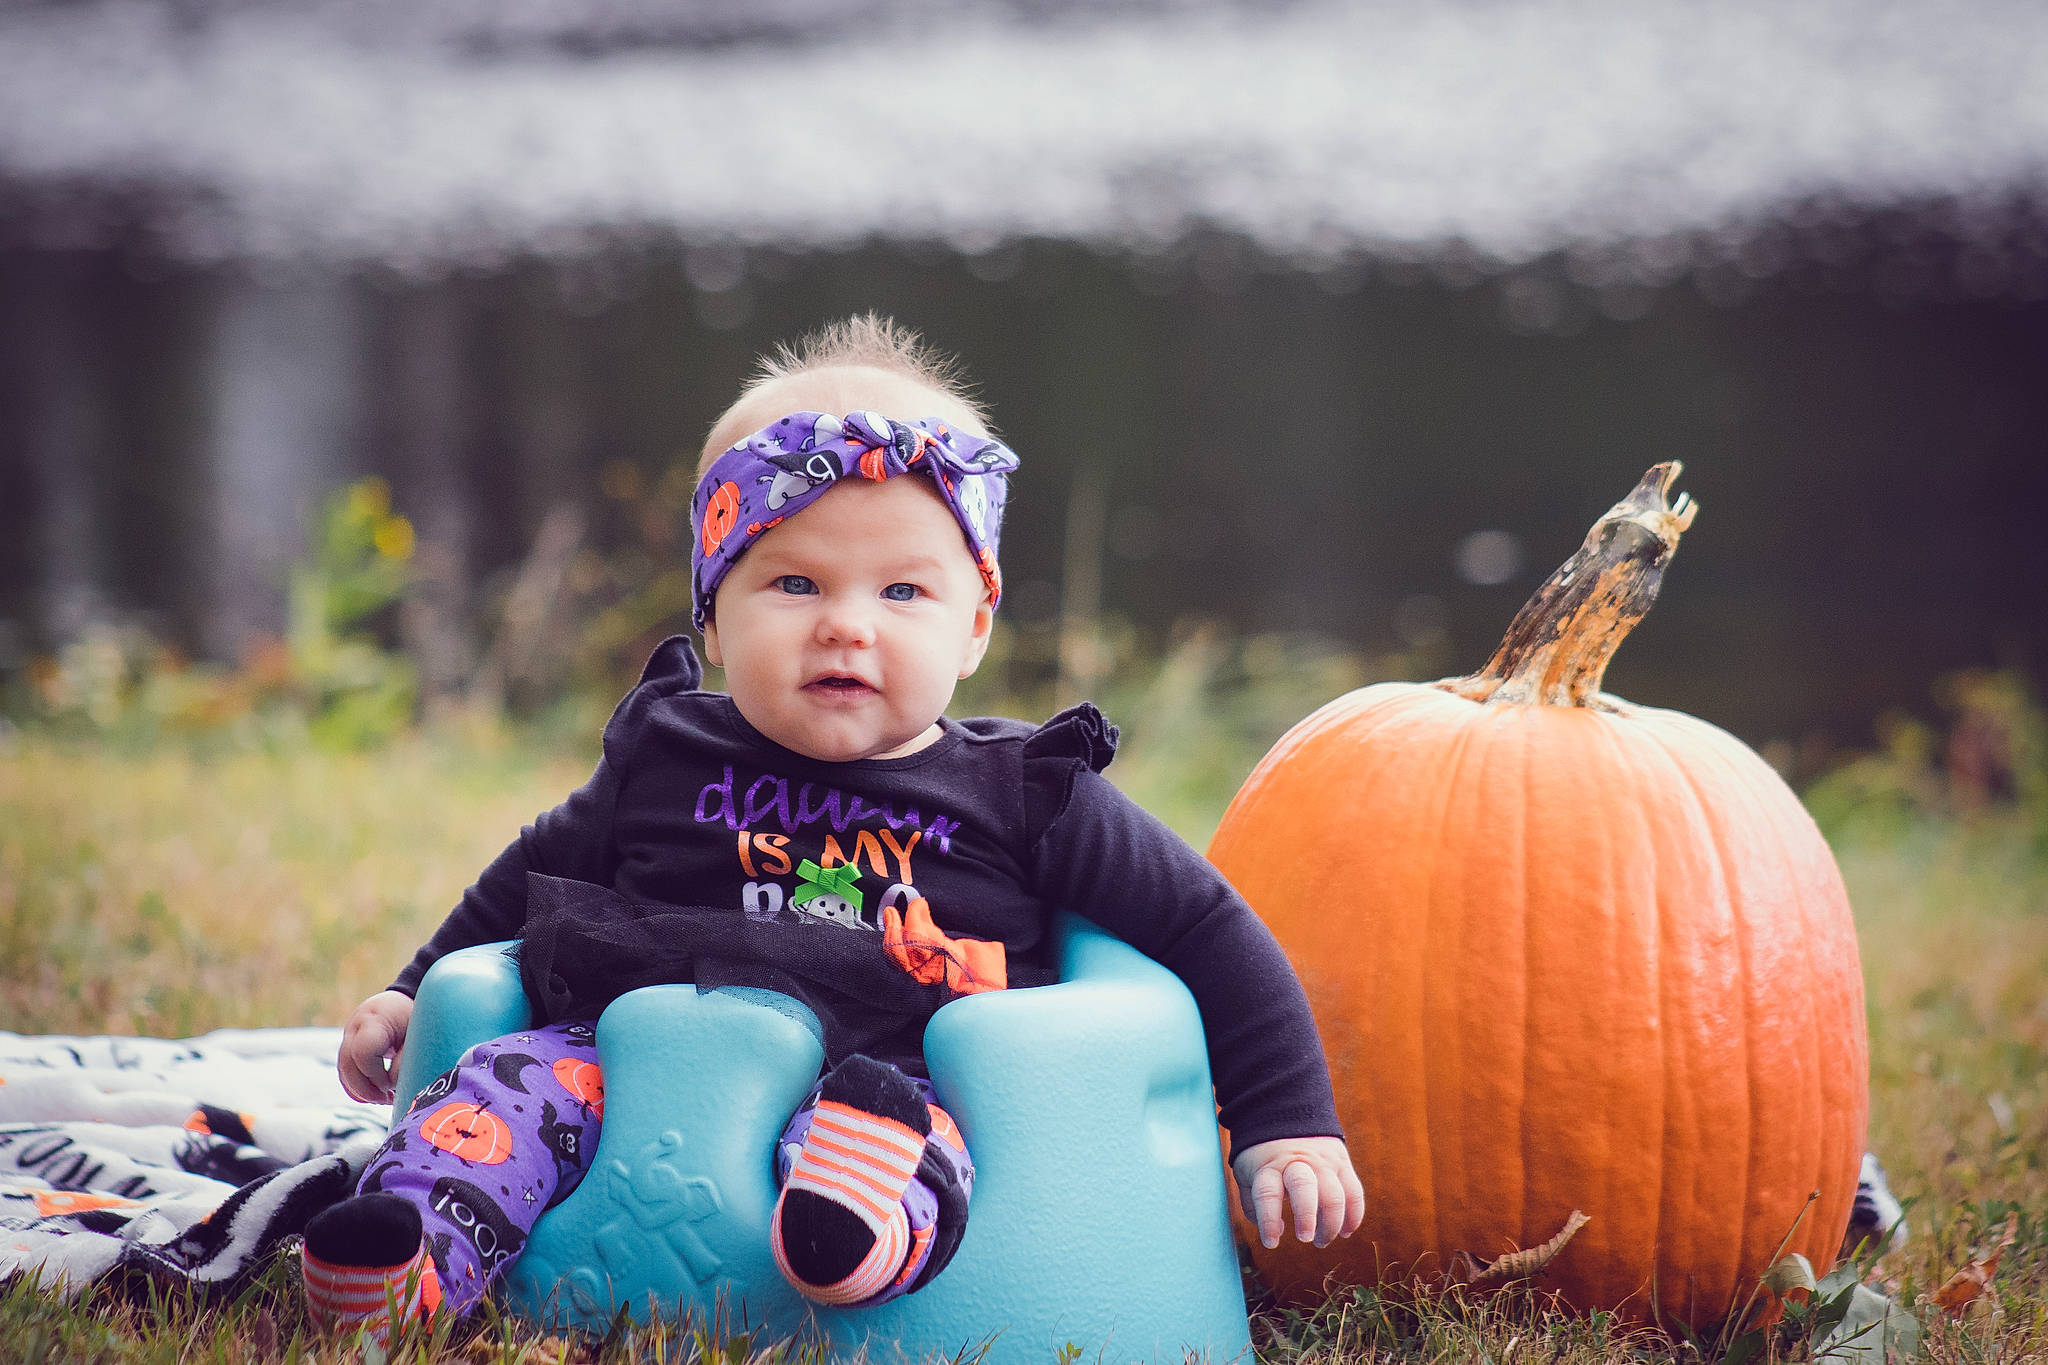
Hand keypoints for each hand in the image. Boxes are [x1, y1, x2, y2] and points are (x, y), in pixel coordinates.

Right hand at [338, 990, 414, 1104]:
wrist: (408, 1001)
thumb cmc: (418, 1016)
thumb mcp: (420, 1034)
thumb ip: (407, 1059)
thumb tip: (392, 1085)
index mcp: (374, 1018)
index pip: (363, 1052)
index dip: (376, 1074)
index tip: (393, 1083)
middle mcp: (355, 1026)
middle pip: (348, 1065)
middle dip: (367, 1089)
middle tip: (389, 1099)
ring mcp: (349, 1037)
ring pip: (344, 1072)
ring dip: (363, 1092)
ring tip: (387, 1098)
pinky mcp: (349, 1048)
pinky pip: (346, 1074)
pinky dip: (359, 1088)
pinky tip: (378, 1095)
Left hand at [1231, 1135, 1365, 1249]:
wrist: (1286, 1112)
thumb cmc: (1263, 1155)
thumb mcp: (1246, 1173)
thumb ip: (1253, 1205)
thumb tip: (1277, 1233)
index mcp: (1268, 1166)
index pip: (1267, 1194)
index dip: (1269, 1221)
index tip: (1271, 1243)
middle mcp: (1296, 1162)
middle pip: (1304, 1188)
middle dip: (1307, 1216)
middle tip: (1305, 1238)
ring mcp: (1322, 1161)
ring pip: (1335, 1194)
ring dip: (1332, 1223)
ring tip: (1320, 1241)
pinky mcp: (1341, 1161)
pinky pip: (1354, 1191)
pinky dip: (1354, 1215)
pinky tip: (1345, 1232)